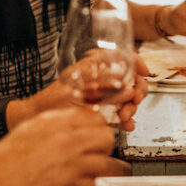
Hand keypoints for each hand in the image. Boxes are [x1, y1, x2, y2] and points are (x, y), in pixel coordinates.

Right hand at [0, 107, 127, 185]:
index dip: (98, 125)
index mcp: (56, 123)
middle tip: (99, 151)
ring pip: (108, 162)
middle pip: (106, 137)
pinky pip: (94, 184)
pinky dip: (89, 185)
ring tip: (101, 169)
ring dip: (106, 167)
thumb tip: (78, 121)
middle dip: (105, 144)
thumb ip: (57, 123)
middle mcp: (67, 141)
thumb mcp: (31, 128)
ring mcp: (72, 166)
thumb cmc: (4, 159)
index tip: (97, 132)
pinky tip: (80, 183)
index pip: (96, 117)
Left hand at [22, 56, 147, 130]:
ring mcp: (104, 97)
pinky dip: (126, 121)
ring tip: (124, 118)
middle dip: (137, 92)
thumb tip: (128, 86)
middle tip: (133, 102)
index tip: (146, 72)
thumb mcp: (79, 86)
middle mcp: (103, 80)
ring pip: (129, 100)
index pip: (125, 59)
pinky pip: (120, 115)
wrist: (39, 119)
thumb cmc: (53, 99)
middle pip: (132, 81)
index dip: (138, 63)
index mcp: (98, 67)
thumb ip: (104, 84)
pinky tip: (126, 126)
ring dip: (131, 108)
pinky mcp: (103, 113)